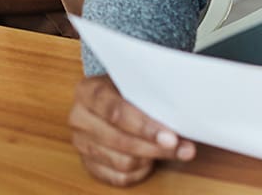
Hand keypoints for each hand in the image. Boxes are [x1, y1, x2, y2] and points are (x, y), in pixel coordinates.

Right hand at [69, 74, 195, 185]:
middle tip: (182, 149)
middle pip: (120, 140)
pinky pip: (119, 178)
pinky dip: (140, 172)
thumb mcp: (132, 83)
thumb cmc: (124, 89)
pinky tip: (150, 161)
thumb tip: (181, 121)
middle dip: (155, 147)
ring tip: (167, 151)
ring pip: (122, 162)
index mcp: (87, 92)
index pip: (116, 112)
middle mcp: (79, 118)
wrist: (107, 96)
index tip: (171, 137)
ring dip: (150, 159)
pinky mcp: (88, 164)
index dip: (145, 127)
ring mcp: (81, 143)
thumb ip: (149, 99)